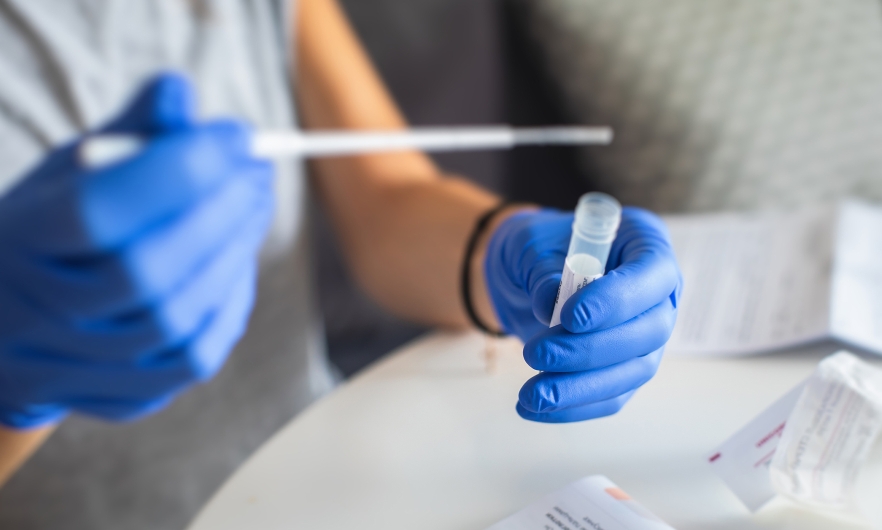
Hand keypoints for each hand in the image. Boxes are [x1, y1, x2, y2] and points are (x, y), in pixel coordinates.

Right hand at [0, 73, 273, 428]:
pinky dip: (232, 298)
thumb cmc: (55, 232)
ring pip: (182, 314)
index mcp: (21, 242)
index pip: (99, 210)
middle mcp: (46, 313)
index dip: (177, 170)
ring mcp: (86, 364)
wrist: (12, 324)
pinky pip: (201, 350)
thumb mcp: (73, 171)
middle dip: (221, 209)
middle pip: (149, 269)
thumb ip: (130, 133)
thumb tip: (180, 93)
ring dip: (236, 250)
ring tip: (253, 201)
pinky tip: (238, 255)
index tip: (234, 135)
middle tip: (257, 168)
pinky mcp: (131, 394)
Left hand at [485, 207, 681, 422]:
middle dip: (591, 350)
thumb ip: (542, 270)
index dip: (618, 299)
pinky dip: (573, 406)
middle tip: (535, 354)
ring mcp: (647, 335)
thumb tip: (549, 303)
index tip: (571, 317)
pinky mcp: (627, 368)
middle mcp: (658, 292)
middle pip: (649, 329)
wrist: (522, 277)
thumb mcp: (530, 245)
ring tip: (531, 394)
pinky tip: (533, 409)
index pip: (653, 273)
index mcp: (645, 244)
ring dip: (581, 388)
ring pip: (633, 370)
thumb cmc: (536, 249)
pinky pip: (613, 396)